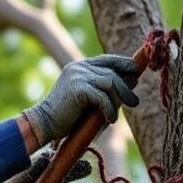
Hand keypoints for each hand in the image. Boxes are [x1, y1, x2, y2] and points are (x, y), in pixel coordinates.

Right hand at [22, 54, 139, 143]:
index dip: (125, 64)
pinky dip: (109, 109)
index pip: (108, 60)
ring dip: (118, 100)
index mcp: (81, 66)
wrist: (45, 123)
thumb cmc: (69, 115)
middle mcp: (80, 67)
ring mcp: (78, 75)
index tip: (137, 72)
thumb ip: (107, 90)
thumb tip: (133, 81)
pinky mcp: (77, 87)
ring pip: (110, 83)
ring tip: (116, 115)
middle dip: (126, 88)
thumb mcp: (91, 99)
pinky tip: (110, 119)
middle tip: (134, 102)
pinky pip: (102, 96)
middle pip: (112, 73)